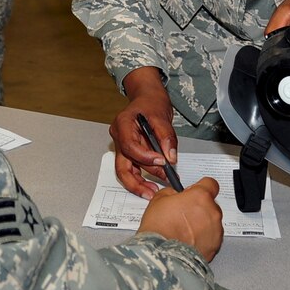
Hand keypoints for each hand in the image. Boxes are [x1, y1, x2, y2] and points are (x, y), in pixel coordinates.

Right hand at [110, 67, 176, 198]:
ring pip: (124, 170)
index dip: (145, 157)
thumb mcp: (162, 117)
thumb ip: (166, 138)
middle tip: (156, 188)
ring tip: (154, 191)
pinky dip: (141, 177)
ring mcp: (121, 146)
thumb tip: (170, 157)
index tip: (162, 161)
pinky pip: (131, 168)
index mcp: (122, 124)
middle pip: (122, 164)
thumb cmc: (151, 103)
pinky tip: (153, 184)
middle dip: (139, 179)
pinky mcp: (128, 152)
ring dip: (138, 183)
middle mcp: (118, 137)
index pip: (129, 146)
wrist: (147, 98)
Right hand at [138, 177, 225, 261]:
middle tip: (183, 213)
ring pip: (211, 221)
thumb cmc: (160, 228)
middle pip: (210, 204)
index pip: (210, 183)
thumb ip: (172, 192)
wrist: (163, 254)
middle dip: (199, 207)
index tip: (196, 190)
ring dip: (202, 222)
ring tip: (184, 229)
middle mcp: (212, 212)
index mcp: (200, 196)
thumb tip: (175, 194)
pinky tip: (188, 239)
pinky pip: (211, 237)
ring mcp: (216, 230)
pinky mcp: (216, 246)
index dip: (202, 186)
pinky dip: (203, 237)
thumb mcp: (159, 199)